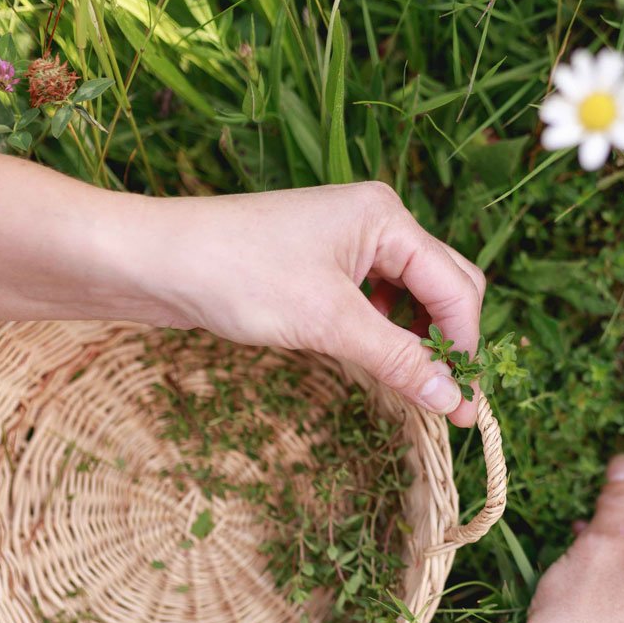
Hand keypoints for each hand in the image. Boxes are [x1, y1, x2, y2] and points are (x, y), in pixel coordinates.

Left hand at [112, 183, 484, 425]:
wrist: (158, 261)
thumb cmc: (238, 275)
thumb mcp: (327, 321)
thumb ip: (398, 359)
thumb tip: (452, 399)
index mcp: (387, 218)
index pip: (455, 285)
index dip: (464, 346)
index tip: (465, 404)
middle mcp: (377, 222)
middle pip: (444, 284)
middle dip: (450, 340)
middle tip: (447, 399)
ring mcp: (350, 242)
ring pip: (413, 295)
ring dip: (420, 339)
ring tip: (413, 384)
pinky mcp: (325, 264)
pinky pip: (378, 299)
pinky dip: (388, 332)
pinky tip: (377, 356)